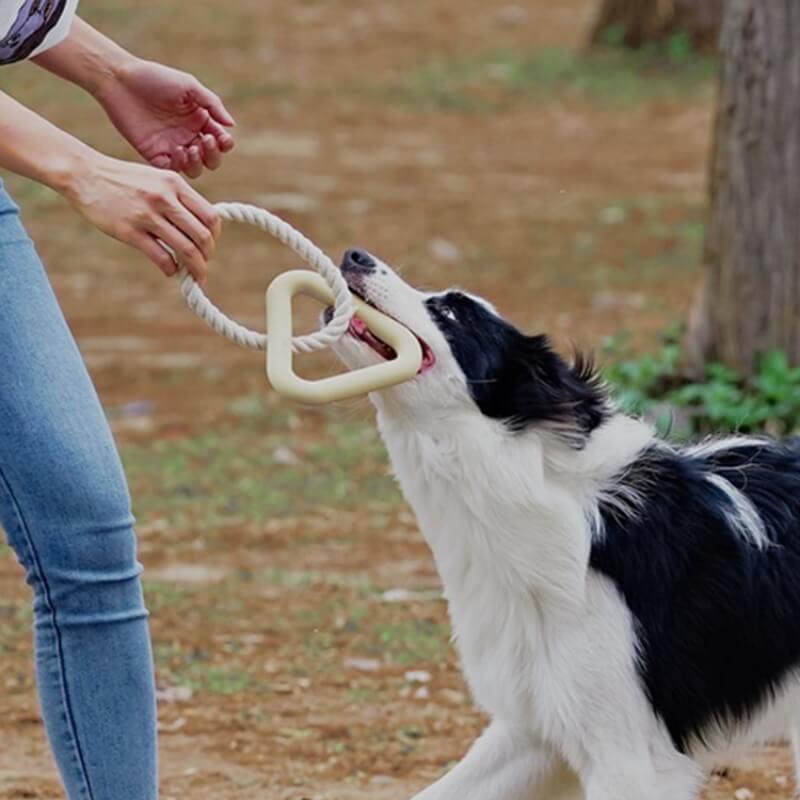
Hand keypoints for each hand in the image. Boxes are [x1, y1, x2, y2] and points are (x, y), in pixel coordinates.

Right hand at [65, 153, 220, 283]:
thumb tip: (201, 226)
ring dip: (195, 268)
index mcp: (175, 184)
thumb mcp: (157, 179)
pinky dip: (171, 269)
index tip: (209, 245)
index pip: (210, 216)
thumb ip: (179, 199)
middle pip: (203, 236)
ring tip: (195, 276)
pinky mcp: (129, 231)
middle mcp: (164, 198)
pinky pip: (161, 257)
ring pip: (186, 250)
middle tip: (203, 264)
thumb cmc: (123, 180)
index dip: (215, 236)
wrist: (84, 174)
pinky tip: (170, 271)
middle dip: (208, 256)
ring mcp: (147, 215)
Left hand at [95, 59, 234, 178]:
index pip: (220, 141)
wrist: (120, 81)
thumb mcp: (188, 85)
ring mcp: (172, 148)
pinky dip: (180, 166)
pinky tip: (178, 151)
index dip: (224, 144)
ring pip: (195, 169)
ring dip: (198, 163)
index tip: (220, 137)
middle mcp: (188, 137)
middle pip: (211, 159)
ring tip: (190, 149)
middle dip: (213, 155)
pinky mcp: (155, 155)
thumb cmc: (155, 78)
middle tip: (205, 141)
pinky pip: (173, 170)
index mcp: (199, 121)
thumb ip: (212, 104)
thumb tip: (231, 125)